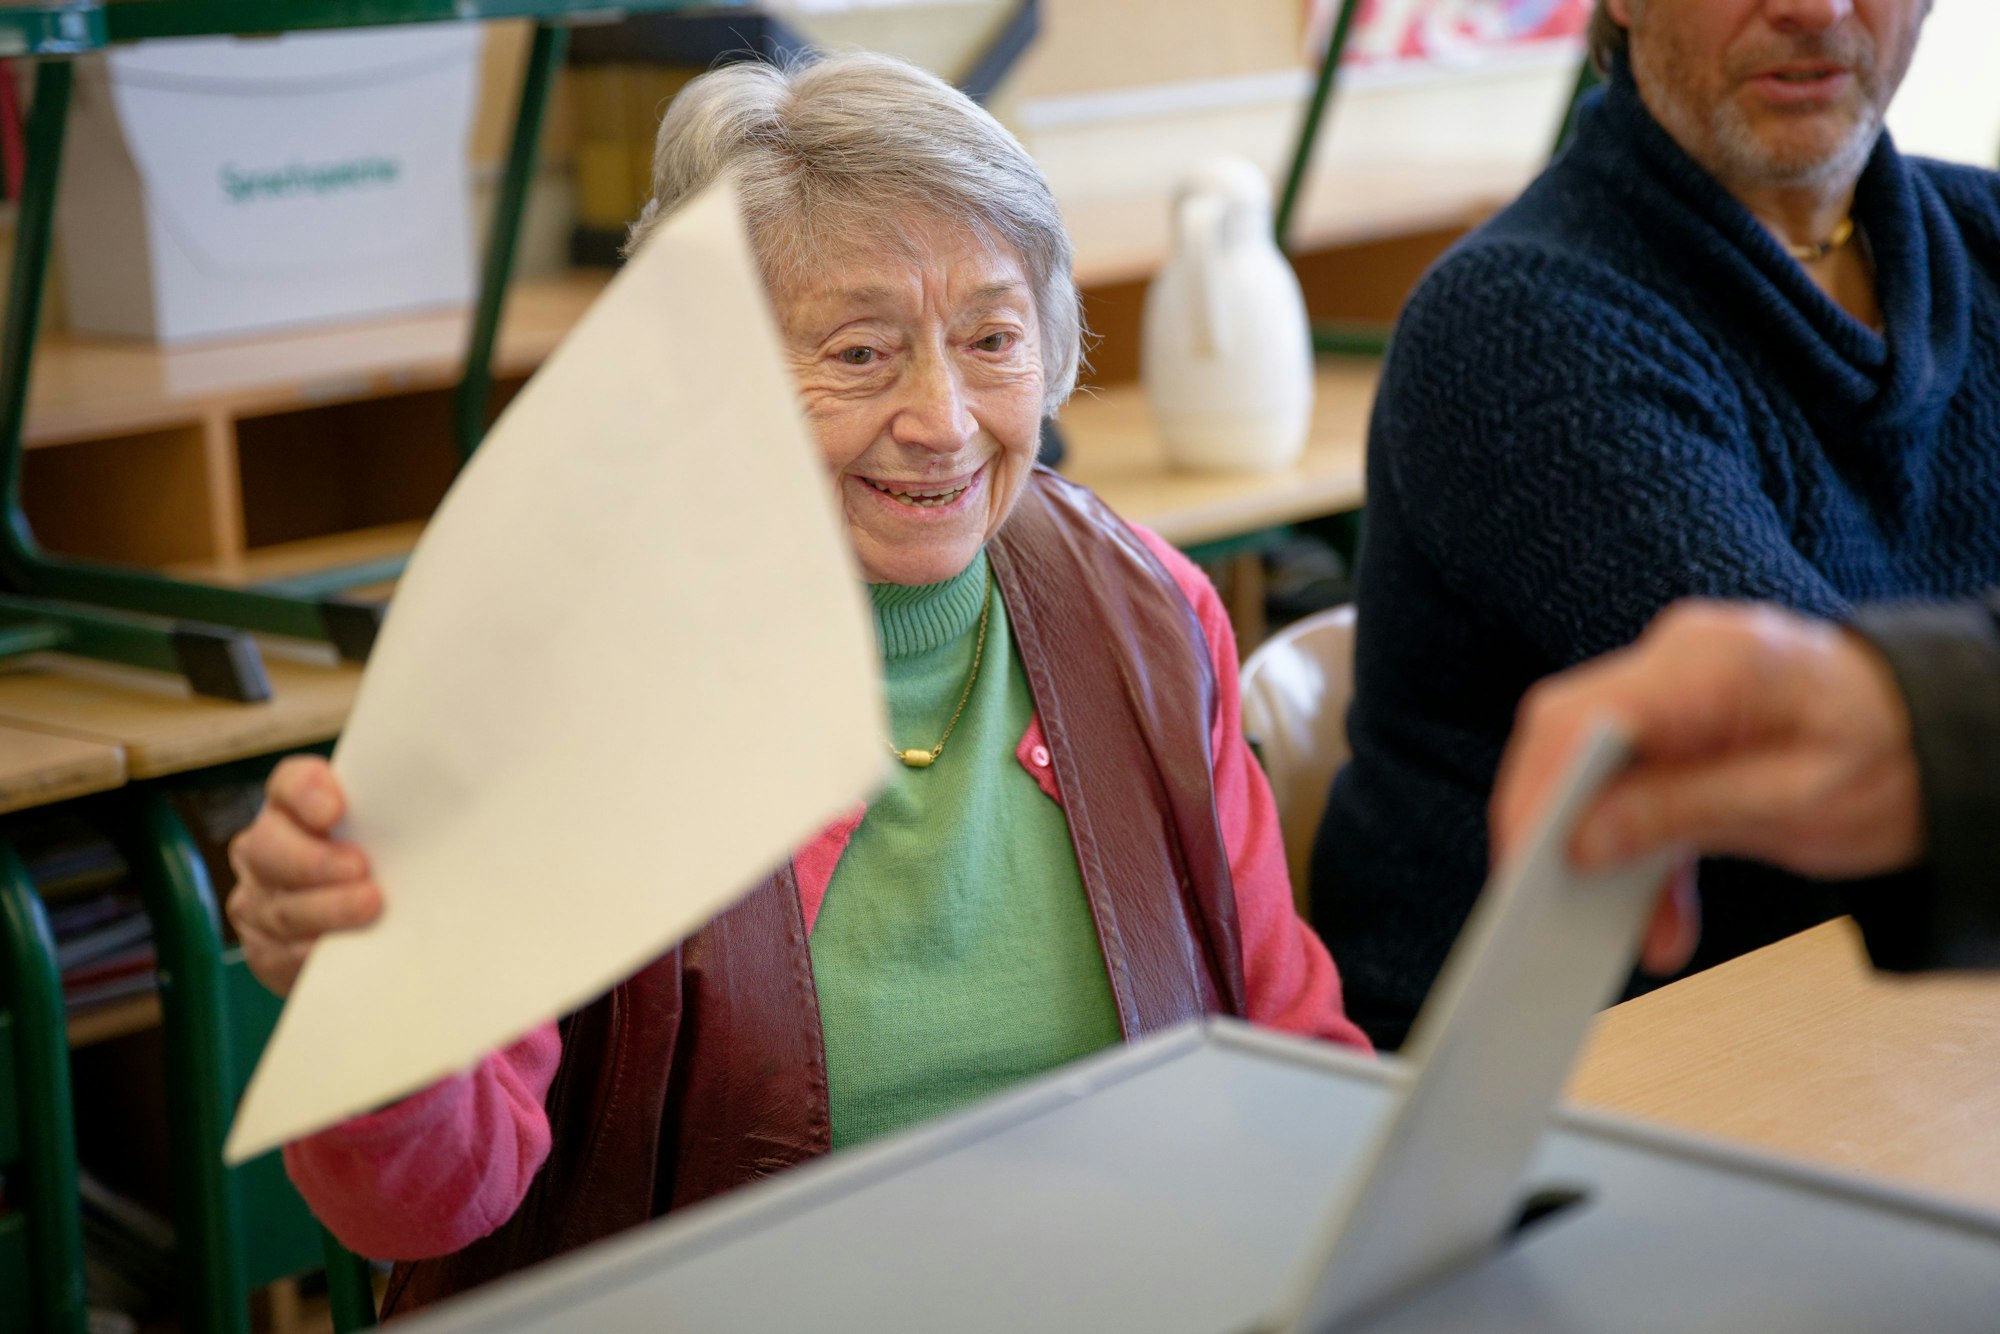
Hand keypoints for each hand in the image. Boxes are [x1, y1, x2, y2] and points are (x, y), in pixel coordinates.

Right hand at [226, 755, 382, 997]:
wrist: (360, 927)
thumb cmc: (383, 863)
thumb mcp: (386, 833)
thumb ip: (395, 817)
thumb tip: (445, 814)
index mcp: (292, 806)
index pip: (290, 784)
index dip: (307, 792)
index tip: (336, 810)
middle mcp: (264, 848)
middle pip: (269, 845)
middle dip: (315, 860)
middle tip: (361, 868)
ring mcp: (258, 899)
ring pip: (281, 905)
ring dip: (326, 908)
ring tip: (368, 905)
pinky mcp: (265, 948)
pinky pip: (281, 952)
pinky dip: (314, 951)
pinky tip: (346, 946)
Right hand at [1491, 600, 1923, 971]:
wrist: (1940, 735)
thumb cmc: (1895, 753)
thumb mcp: (1798, 800)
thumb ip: (1685, 812)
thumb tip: (1583, 840)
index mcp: (1716, 661)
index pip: (1588, 713)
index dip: (1542, 788)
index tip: (1526, 858)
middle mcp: (1680, 659)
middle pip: (1568, 734)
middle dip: (1550, 823)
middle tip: (1544, 904)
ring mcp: (1672, 689)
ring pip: (1589, 767)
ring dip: (1598, 851)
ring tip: (1630, 931)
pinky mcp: (1674, 725)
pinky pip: (1627, 786)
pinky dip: (1635, 853)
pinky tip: (1659, 916)